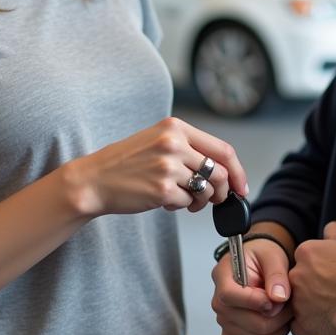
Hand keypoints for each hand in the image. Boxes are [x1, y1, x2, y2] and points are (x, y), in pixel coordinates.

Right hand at [66, 117, 248, 217]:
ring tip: (185, 199)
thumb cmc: (125, 162)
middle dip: (222, 191)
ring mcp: (168, 166)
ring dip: (201, 201)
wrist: (94, 179)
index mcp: (175, 127)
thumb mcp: (157, 141)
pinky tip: (166, 201)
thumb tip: (222, 169)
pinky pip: (187, 203)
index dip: (237, 171)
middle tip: (213, 199)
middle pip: (218, 172)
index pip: (222, 149)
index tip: (240, 186)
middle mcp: (173, 143)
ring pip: (206, 190)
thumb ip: (188, 148)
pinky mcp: (162, 189)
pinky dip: (181, 206)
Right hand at [211, 238, 293, 334]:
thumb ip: (276, 275)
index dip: (254, 301)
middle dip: (278, 316)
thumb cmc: (263, 258)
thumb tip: (278, 298)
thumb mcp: (272, 257)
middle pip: (248, 323)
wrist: (259, 268)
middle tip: (290, 303)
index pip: (229, 296)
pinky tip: (279, 324)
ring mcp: (226, 323)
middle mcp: (219, 303)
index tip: (274, 298)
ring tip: (285, 312)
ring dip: (280, 329)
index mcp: (223, 277)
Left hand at [289, 222, 335, 334]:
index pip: (308, 256)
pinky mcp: (301, 325)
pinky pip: (300, 326)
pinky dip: (310, 326)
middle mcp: (296, 275)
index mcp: (307, 252)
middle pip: (300, 279)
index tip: (333, 272)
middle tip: (334, 291)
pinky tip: (326, 323)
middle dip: (314, 284)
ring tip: (332, 308)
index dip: (321, 264)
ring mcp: (297, 302)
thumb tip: (333, 230)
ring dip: (311, 305)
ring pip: (299, 302)